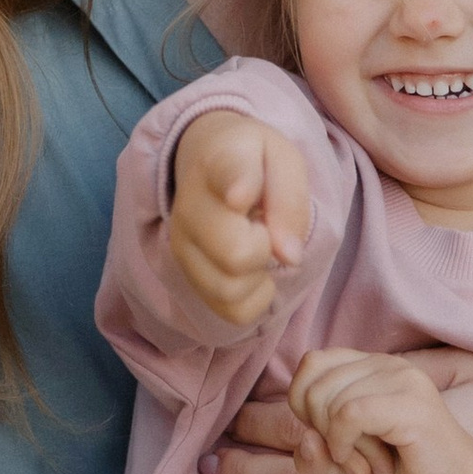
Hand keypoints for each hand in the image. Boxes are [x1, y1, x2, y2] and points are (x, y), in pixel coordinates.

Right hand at [170, 113, 313, 331]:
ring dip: (258, 276)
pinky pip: (232, 311)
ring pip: (230, 290)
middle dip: (265, 248)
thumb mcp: (285, 162)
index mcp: (219, 163)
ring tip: (255, 247)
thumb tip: (289, 256)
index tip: (241, 197)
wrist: (209, 166)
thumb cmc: (255, 164)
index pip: (226, 173)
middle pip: (235, 254)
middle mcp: (189, 207)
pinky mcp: (187, 277)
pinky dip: (254, 298)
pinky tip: (251, 270)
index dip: (237, 186)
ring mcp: (181, 247)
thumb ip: (290, 201)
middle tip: (264, 228)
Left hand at [286, 352, 472, 473]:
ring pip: (330, 403)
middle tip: (358, 462)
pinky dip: (347, 447)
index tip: (335, 442)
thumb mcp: (348, 467)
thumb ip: (317, 456)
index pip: (311, 365)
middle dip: (324, 433)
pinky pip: (348, 415)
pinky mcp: (410, 404)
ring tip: (372, 467)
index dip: (306, 408)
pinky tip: (371, 468)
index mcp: (372, 367)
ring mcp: (402, 379)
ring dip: (342, 447)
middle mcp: (388, 363)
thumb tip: (305, 439)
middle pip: (313, 386)